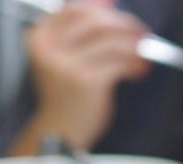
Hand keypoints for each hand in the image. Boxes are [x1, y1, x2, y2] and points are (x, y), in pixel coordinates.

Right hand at [25, 1, 149, 149]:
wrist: (60, 132)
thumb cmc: (65, 95)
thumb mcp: (61, 58)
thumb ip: (78, 32)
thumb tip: (107, 3)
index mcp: (39, 39)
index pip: (73, 9)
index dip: (100, 7)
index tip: (118, 11)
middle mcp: (49, 50)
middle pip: (95, 21)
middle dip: (123, 24)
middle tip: (141, 32)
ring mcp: (67, 66)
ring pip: (111, 42)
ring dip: (134, 45)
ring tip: (143, 54)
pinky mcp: (87, 83)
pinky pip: (119, 63)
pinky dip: (134, 64)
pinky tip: (139, 70)